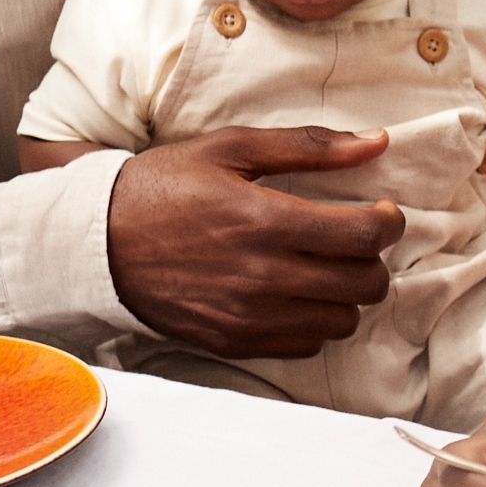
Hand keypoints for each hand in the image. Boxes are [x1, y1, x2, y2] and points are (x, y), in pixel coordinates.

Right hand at [103, 127, 397, 357]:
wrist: (96, 242)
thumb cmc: (164, 186)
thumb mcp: (231, 149)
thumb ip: (309, 146)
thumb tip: (377, 140)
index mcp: (266, 221)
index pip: (366, 236)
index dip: (388, 223)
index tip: (380, 212)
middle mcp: (262, 277)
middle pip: (364, 284)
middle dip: (372, 259)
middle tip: (353, 239)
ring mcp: (248, 316)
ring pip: (342, 322)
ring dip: (346, 295)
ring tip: (325, 268)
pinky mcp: (234, 342)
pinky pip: (306, 346)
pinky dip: (313, 322)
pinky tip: (295, 294)